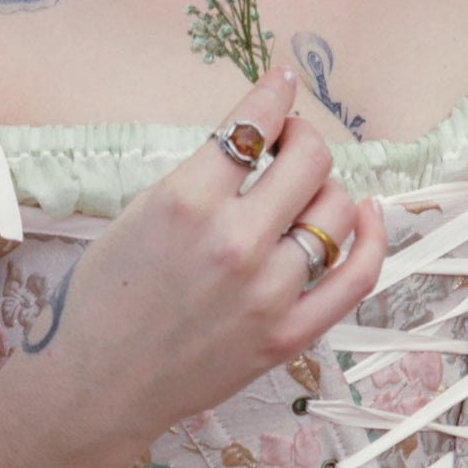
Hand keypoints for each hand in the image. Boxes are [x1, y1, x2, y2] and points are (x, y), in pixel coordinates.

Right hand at [40, 68, 386, 456]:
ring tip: (303, 194)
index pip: (255, 123)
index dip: (275, 93)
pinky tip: (365, 216)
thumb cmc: (106, 297)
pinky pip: (356, 277)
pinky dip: (370, 238)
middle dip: (303, 139)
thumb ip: (201, 176)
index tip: (281, 83)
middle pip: (310, 160)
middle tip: (288, 145)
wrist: (98, 384)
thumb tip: (256, 137)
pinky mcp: (288, 334)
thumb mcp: (139, 213)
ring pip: (336, 211)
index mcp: (187, 200)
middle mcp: (234, 241)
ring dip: (325, 189)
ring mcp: (268, 291)